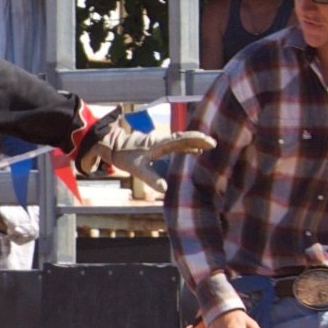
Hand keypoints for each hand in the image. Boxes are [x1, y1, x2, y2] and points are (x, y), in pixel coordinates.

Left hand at [79, 116, 215, 191]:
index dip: (196, 139)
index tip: (209, 141)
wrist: (112, 146)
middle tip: (215, 144)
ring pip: (181, 140)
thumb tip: (165, 189)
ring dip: (195, 142)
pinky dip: (187, 146)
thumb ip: (151, 178)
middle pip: (185, 138)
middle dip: (200, 139)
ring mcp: (161, 142)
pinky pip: (176, 145)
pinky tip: (194, 152)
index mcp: (159, 143)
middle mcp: (162, 141)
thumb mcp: (137, 169)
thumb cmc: (124, 155)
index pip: (181, 139)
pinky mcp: (158, 145)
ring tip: (210, 147)